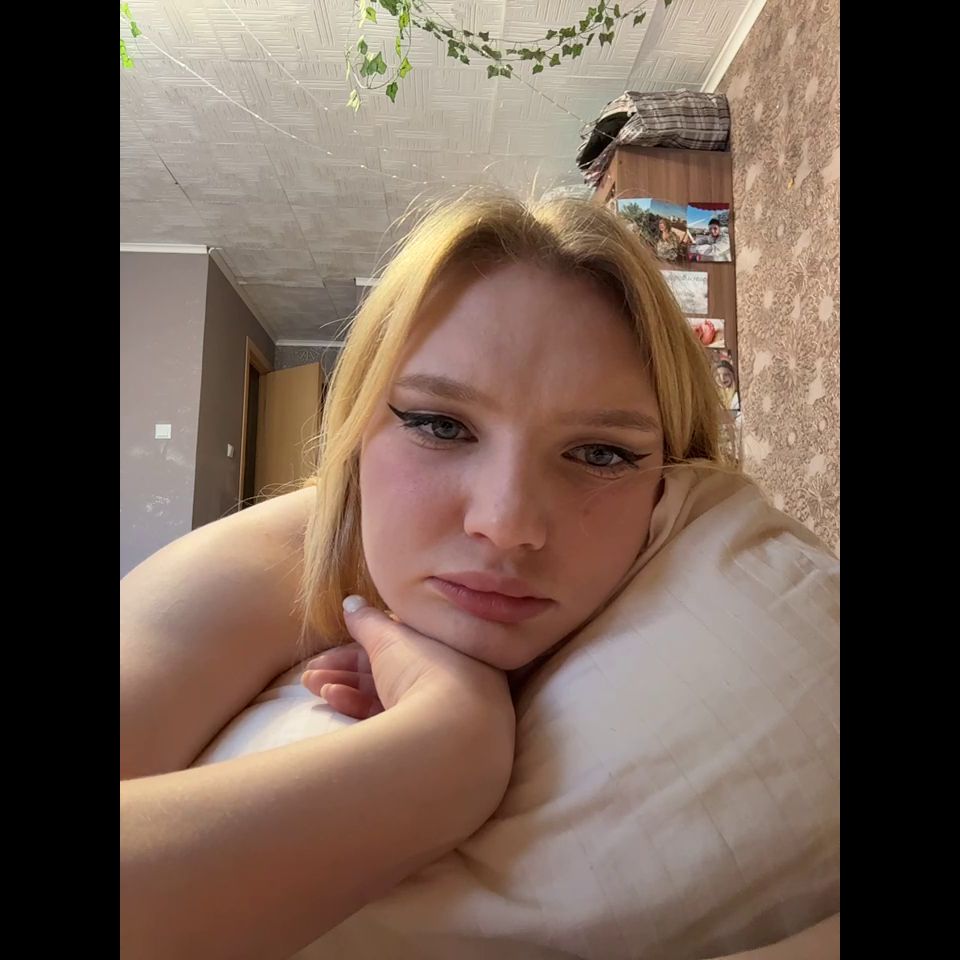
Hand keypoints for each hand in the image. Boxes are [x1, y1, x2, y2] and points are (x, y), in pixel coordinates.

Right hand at [302, 596, 512, 728]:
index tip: (331, 648)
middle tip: (309, 673)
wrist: (454, 731)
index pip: (397, 644)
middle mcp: (444, 680)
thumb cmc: (427, 671)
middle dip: (342, 670)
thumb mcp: (391, 638)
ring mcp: (434, 713)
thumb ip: (368, 621)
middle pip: (385, 672)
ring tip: (310, 684)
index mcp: (443, 649)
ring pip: (381, 695)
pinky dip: (356, 706)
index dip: (359, 644)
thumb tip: (351, 602)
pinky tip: (330, 697)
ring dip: (342, 687)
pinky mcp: (422, 741)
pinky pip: (385, 719)